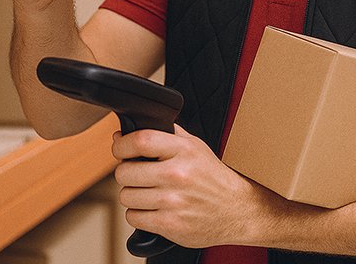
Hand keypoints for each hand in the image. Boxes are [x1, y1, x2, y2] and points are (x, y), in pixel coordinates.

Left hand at [113, 126, 265, 248]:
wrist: (236, 210)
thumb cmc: (212, 176)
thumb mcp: (195, 146)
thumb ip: (167, 134)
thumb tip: (128, 131)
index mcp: (183, 150)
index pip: (141, 140)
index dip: (122, 144)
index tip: (120, 147)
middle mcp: (177, 174)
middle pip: (125, 172)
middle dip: (126, 172)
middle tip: (137, 174)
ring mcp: (173, 201)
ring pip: (126, 196)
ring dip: (132, 195)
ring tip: (148, 192)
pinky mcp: (170, 225)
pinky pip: (133, 218)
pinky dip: (138, 214)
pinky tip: (153, 208)